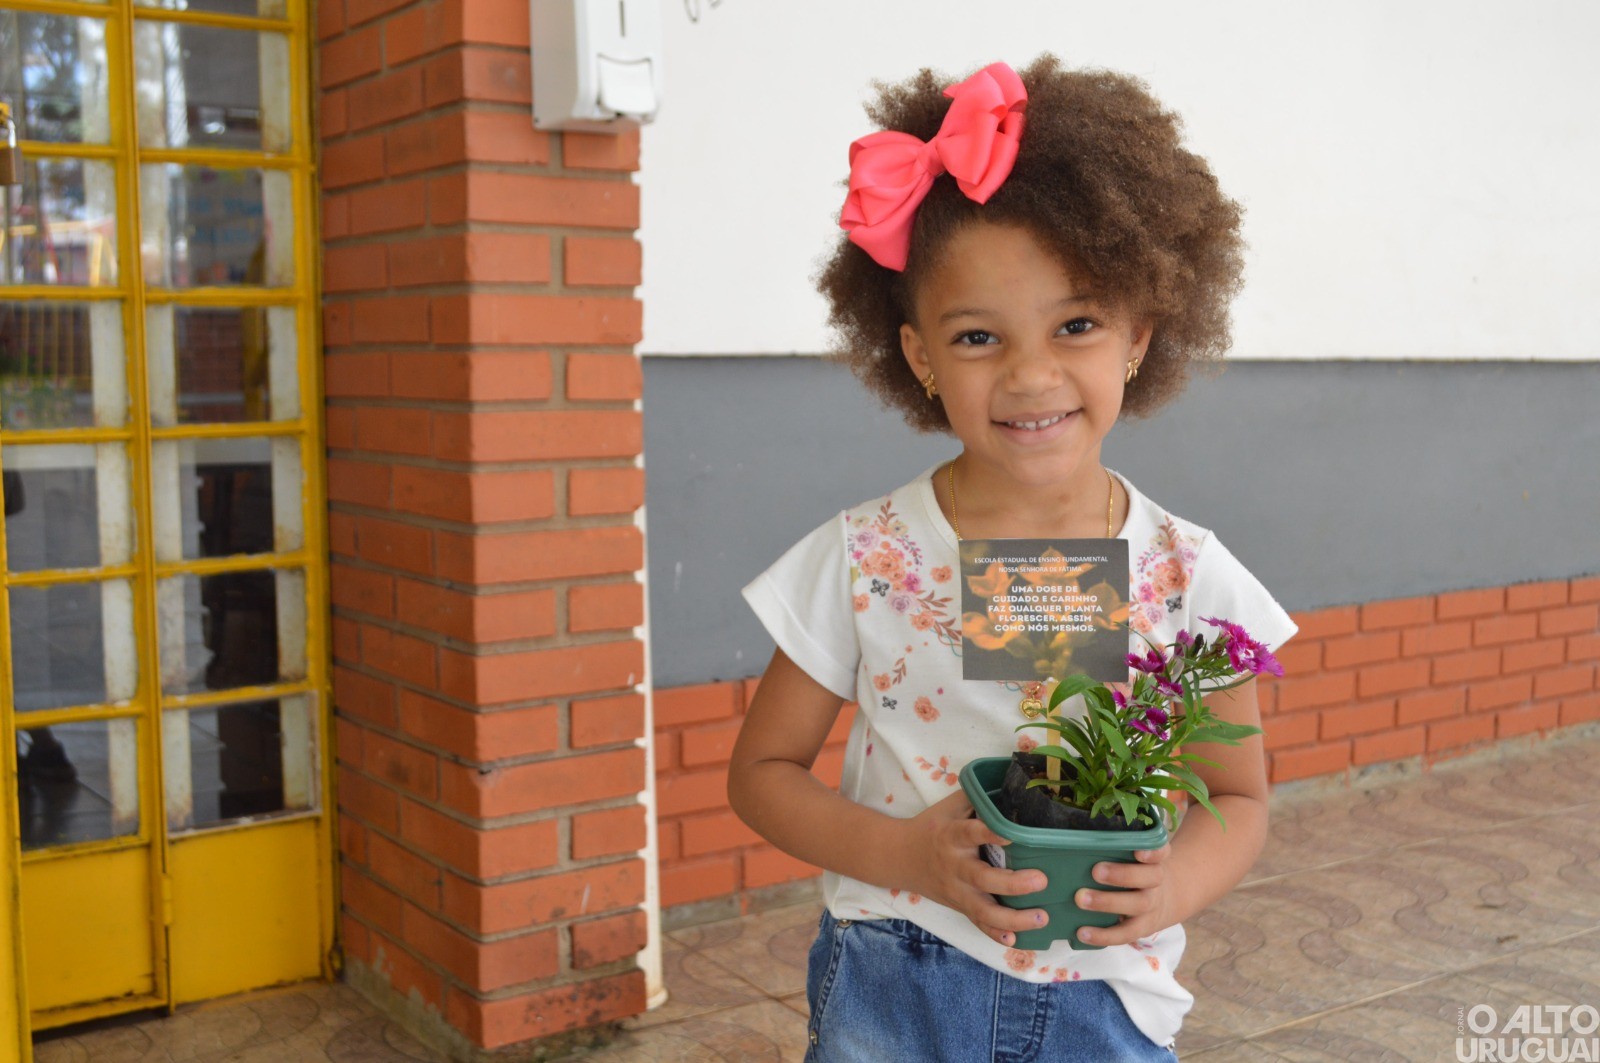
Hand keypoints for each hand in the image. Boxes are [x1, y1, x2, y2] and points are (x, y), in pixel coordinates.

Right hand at [896, 789, 1050, 946]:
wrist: (899, 856)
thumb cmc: (933, 826)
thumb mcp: (951, 806)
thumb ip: (979, 797)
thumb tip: (1015, 783)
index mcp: (952, 835)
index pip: (971, 833)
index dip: (992, 833)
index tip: (1015, 834)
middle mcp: (954, 865)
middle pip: (982, 879)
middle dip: (1014, 884)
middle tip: (1042, 880)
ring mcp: (955, 890)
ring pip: (983, 910)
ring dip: (1013, 918)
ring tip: (1041, 917)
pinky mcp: (957, 906)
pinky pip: (977, 924)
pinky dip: (995, 934)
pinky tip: (1016, 941)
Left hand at [1072, 843, 1179, 946]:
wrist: (1166, 900)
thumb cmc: (1137, 870)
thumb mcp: (1135, 857)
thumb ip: (1116, 849)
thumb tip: (1073, 841)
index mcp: (1154, 859)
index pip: (1160, 851)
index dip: (1152, 852)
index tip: (1139, 851)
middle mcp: (1156, 881)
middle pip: (1150, 878)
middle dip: (1122, 875)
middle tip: (1096, 871)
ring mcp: (1151, 906)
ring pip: (1138, 905)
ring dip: (1108, 902)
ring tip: (1080, 899)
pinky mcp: (1142, 928)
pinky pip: (1126, 933)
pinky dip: (1104, 935)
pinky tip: (1082, 932)